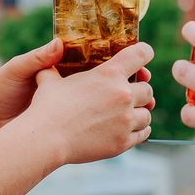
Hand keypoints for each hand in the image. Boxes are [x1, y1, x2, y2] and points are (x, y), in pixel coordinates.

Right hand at [0, 39, 155, 134]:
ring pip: (147, 114)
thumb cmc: (47, 107)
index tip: (143, 56)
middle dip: (139, 91)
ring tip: (127, 115)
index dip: (144, 53)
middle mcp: (123, 95)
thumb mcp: (50, 79)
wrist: (46, 139)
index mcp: (109, 74)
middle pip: (148, 89)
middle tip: (128, 95)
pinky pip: (143, 134)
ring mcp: (125, 120)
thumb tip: (49, 59)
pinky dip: (138, 131)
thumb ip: (54, 67)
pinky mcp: (123, 141)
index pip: (141, 54)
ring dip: (139, 113)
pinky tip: (129, 129)